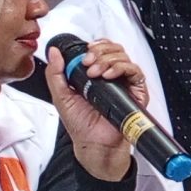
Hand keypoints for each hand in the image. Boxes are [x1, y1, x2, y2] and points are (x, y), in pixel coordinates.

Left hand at [44, 40, 146, 180]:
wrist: (95, 144)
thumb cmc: (81, 126)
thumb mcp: (61, 96)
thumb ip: (55, 73)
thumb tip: (54, 53)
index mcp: (94, 74)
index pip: (100, 49)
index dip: (95, 46)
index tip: (84, 54)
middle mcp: (111, 76)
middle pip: (113, 49)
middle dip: (99, 51)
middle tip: (88, 62)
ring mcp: (124, 83)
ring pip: (123, 56)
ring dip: (107, 60)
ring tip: (96, 72)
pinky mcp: (137, 91)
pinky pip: (134, 70)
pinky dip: (121, 68)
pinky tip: (109, 76)